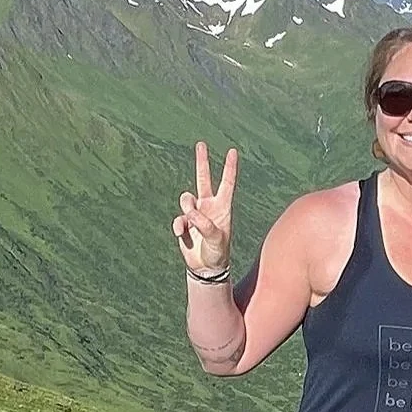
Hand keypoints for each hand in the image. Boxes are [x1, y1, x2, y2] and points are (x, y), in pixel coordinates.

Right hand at [174, 141, 238, 274]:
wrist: (205, 267)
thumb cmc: (217, 253)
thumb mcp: (216, 240)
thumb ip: (205, 225)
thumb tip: (190, 213)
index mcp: (223, 207)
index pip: (227, 183)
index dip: (229, 168)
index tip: (233, 151)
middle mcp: (209, 206)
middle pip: (204, 179)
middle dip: (202, 161)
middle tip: (201, 143)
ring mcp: (196, 214)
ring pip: (186, 199)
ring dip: (187, 207)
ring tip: (191, 221)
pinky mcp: (185, 223)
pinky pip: (178, 219)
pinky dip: (179, 226)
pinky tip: (182, 235)